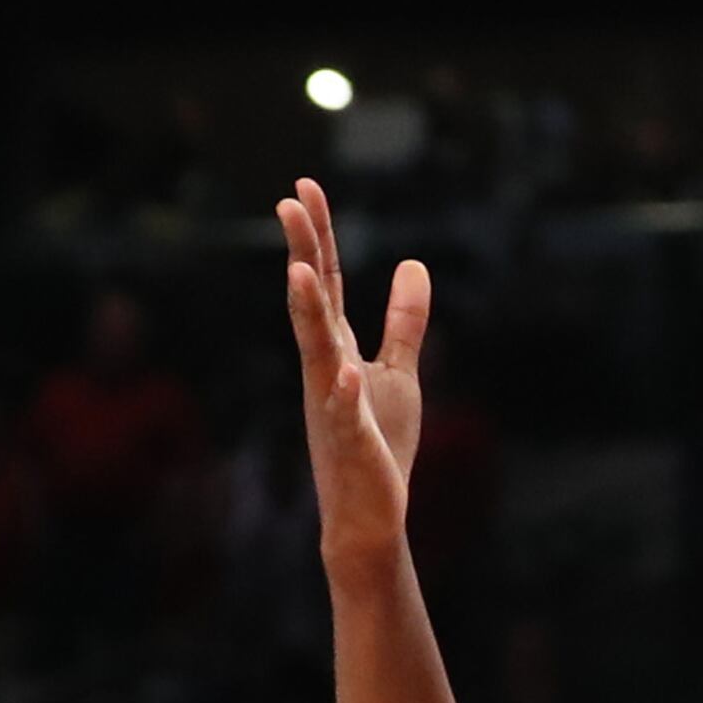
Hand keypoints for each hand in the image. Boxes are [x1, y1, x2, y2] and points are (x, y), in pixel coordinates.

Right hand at [279, 175, 427, 571]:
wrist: (367, 514)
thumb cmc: (377, 442)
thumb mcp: (398, 371)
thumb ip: (404, 320)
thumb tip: (413, 264)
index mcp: (335, 349)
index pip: (326, 283)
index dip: (318, 236)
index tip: (305, 188)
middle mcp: (325, 369)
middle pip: (313, 302)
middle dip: (304, 252)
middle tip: (289, 202)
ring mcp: (333, 405)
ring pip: (316, 351)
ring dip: (308, 312)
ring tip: (300, 269)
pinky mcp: (351, 443)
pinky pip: (344, 415)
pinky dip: (344, 393)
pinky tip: (347, 373)